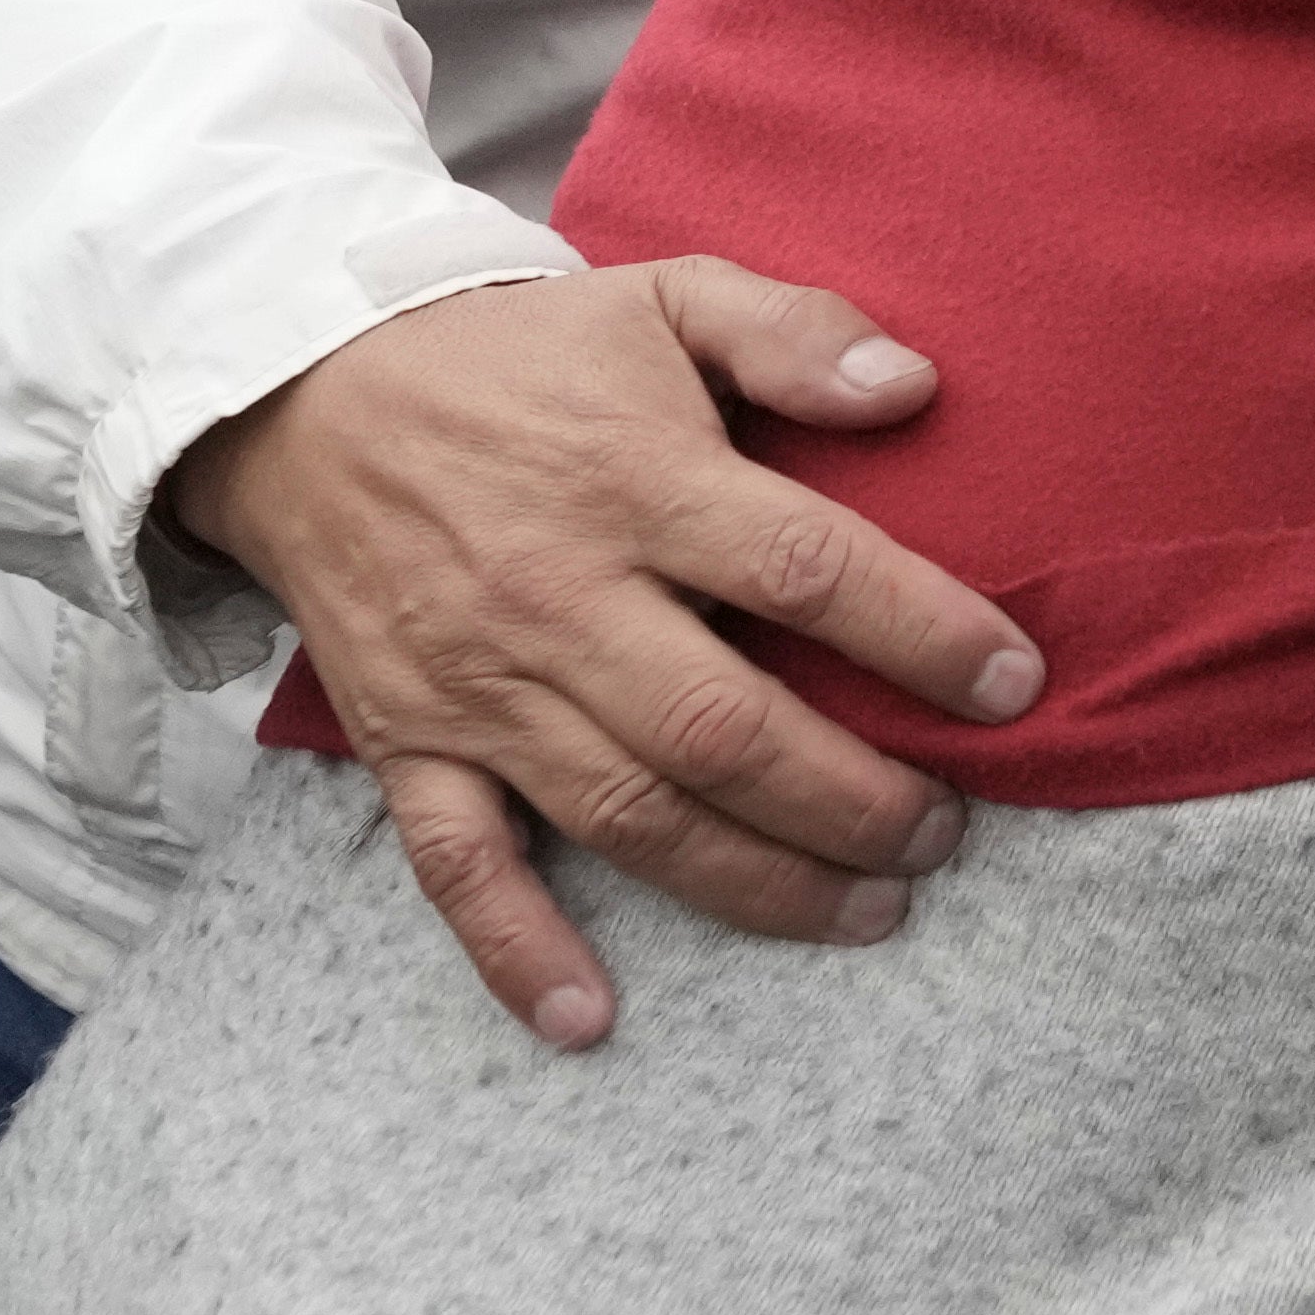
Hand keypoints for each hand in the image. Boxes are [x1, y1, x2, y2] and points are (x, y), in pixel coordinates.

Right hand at [168, 265, 1045, 1048]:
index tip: (1014, 685)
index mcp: (633, 481)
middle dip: (856, 801)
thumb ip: (793, 333)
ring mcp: (478, 683)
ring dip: (758, 882)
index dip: (923, 633)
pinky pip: (457, 866)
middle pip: (727, 730)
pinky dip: (518, 950)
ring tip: (871, 910)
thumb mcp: (664, 295)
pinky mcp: (406, 740)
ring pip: (629, 815)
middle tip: (949, 832)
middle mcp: (558, 597)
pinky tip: (592, 1018)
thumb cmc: (521, 356)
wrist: (301, 389)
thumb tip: (914, 387)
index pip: (804, 570)